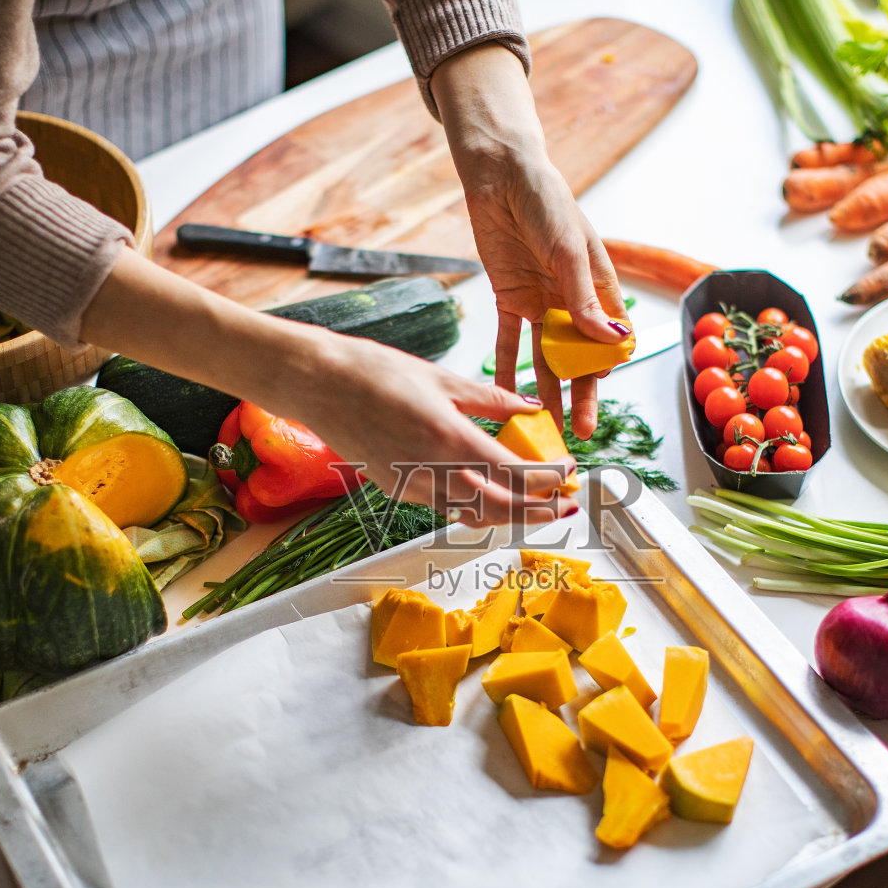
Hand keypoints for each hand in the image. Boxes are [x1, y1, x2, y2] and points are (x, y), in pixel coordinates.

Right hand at [283, 331, 579, 527]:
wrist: (317, 384)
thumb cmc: (375, 372)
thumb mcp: (443, 379)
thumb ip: (492, 400)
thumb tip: (532, 408)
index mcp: (451, 439)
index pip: (516, 474)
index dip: (549, 480)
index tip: (569, 473)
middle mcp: (433, 471)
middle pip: (501, 507)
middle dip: (539, 510)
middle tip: (566, 505)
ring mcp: (412, 486)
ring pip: (473, 515)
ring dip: (509, 514)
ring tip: (535, 506)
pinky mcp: (396, 489)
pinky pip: (444, 505)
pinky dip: (474, 504)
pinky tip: (489, 492)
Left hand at [432, 43, 628, 438]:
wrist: (500, 172)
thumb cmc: (546, 198)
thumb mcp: (568, 247)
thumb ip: (584, 295)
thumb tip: (611, 338)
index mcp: (597, 285)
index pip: (609, 337)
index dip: (606, 369)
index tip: (599, 394)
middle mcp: (571, 299)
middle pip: (578, 357)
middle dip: (581, 395)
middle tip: (580, 433)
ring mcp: (540, 301)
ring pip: (545, 358)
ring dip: (546, 392)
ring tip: (546, 427)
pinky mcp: (508, 298)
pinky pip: (508, 341)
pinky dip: (507, 367)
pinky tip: (506, 398)